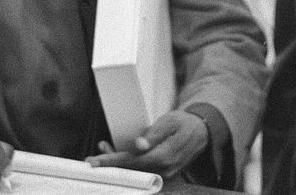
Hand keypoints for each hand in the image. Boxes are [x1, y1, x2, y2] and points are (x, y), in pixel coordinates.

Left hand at [86, 110, 207, 178]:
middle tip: (92, 159)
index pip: (132, 162)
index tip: (95, 162)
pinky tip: (118, 154)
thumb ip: (154, 134)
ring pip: (134, 172)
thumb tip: (138, 145)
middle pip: (130, 171)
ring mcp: (164, 174)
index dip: (111, 162)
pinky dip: (128, 164)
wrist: (202, 132)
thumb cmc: (184, 124)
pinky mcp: (163, 174)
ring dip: (117, 164)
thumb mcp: (170, 122)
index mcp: (165, 156)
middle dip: (110, 164)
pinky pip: (141, 172)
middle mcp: (164, 170)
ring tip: (104, 148)